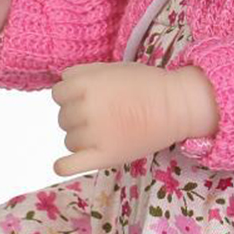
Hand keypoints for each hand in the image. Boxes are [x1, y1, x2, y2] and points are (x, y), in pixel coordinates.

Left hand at [50, 62, 193, 177]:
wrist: (175, 107)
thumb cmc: (146, 85)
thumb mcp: (112, 68)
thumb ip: (83, 72)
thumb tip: (61, 80)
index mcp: (87, 85)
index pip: (58, 93)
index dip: (71, 95)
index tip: (88, 98)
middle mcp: (87, 108)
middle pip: (63, 118)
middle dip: (78, 116)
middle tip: (103, 115)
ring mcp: (95, 134)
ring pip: (70, 141)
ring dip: (82, 138)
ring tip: (105, 132)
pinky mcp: (105, 156)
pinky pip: (71, 165)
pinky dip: (64, 166)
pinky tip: (62, 165)